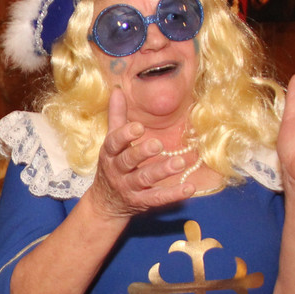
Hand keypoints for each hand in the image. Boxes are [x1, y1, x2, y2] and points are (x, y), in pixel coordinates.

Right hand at [88, 88, 193, 218]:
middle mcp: (117, 171)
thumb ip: (116, 116)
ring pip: (144, 179)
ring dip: (162, 171)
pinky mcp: (141, 202)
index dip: (125, 135)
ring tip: (179, 162)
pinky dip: (173, 194)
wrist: (105, 203)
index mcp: (109, 154)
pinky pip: (157, 198)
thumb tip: (117, 90)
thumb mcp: (111, 143)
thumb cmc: (112, 165)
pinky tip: (189, 187)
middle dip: (142, 153)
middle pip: (128, 161)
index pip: (114, 143)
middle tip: (158, 144)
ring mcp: (129, 188)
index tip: (139, 127)